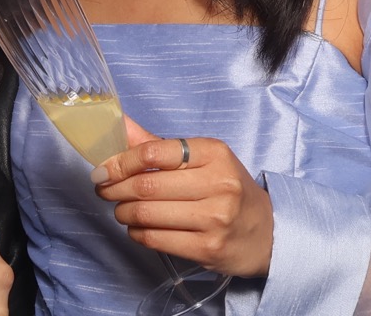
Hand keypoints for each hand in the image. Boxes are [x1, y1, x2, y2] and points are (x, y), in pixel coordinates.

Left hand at [91, 118, 272, 278]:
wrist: (267, 233)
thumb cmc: (227, 189)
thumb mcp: (202, 158)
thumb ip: (157, 144)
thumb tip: (118, 122)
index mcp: (213, 153)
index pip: (153, 152)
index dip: (120, 162)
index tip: (102, 170)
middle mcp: (218, 183)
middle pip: (146, 185)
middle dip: (115, 189)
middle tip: (104, 190)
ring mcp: (214, 219)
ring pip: (147, 214)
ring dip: (123, 212)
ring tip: (121, 209)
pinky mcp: (208, 249)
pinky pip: (156, 239)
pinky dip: (137, 233)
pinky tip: (137, 228)